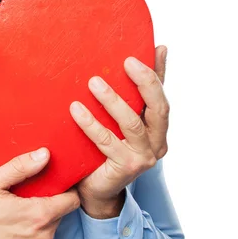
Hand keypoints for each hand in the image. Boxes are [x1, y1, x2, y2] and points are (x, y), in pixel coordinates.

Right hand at [0, 148, 79, 238]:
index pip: (73, 199)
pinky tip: (15, 217)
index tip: (53, 176)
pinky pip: (43, 233)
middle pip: (63, 209)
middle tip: (30, 187)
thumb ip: (20, 167)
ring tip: (20, 201)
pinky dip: (35, 224)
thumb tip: (45, 154)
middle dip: (52, 196)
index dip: (66, 185)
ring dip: (43, 210)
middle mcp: (44, 234)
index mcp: (38, 215)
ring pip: (53, 222)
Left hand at [70, 45, 168, 218]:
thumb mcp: (123, 120)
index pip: (162, 97)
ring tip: (93, 82)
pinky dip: (91, 123)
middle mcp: (158, 143)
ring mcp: (144, 157)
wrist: (95, 190)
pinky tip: (76, 109)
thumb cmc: (108, 149)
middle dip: (144, 83)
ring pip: (131, 123)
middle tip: (126, 62)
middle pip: (158, 109)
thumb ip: (138, 92)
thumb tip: (159, 48)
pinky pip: (106, 141)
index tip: (137, 55)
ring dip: (113, 100)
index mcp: (159, 129)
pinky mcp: (125, 167)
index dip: (154, 75)